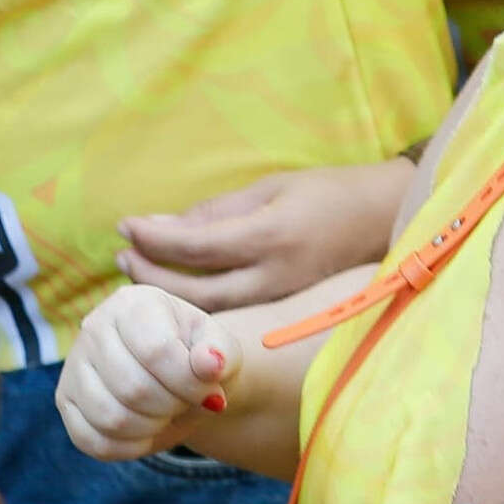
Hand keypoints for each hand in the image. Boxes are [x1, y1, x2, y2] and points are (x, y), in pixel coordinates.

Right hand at [57, 284, 233, 461]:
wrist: (177, 375)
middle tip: (183, 401)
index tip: (208, 392)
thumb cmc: (198, 357)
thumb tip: (210, 364)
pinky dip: (129, 446)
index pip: (155, 350)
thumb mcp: (220, 350)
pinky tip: (145, 430)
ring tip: (165, 413)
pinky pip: (93, 440)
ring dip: (150, 428)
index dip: (188, 384)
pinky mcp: (66, 400)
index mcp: (133, 303)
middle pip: (132, 388)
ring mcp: (75, 364)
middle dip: (170, 407)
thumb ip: (220, 353)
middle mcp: (94, 326)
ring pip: (110, 417)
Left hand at [117, 160, 413, 307]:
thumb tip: (162, 226)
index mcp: (270, 237)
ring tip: (137, 275)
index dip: (154, 238)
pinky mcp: (283, 313)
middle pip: (197, 293)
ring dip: (169, 297)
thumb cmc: (325, 192)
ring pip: (211, 313)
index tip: (123, 225)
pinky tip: (174, 292)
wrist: (381, 221)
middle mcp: (274, 279)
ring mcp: (280, 302)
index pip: (196, 246)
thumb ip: (217, 212)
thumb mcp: (269, 188)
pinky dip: (195, 307)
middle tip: (121, 258)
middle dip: (152, 276)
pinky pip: (230, 315)